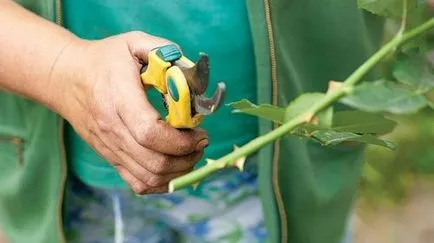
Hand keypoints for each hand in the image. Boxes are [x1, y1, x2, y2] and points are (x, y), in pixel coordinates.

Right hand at [49, 31, 207, 193]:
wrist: (65, 78)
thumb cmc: (103, 60)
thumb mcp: (133, 43)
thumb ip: (163, 50)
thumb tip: (191, 70)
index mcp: (119, 100)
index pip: (151, 133)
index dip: (182, 141)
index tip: (200, 133)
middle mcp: (113, 130)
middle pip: (155, 161)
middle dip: (188, 157)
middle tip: (201, 142)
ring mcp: (110, 147)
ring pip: (149, 177)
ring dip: (178, 171)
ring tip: (191, 153)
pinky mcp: (110, 157)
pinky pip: (138, 183)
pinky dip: (161, 182)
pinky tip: (174, 167)